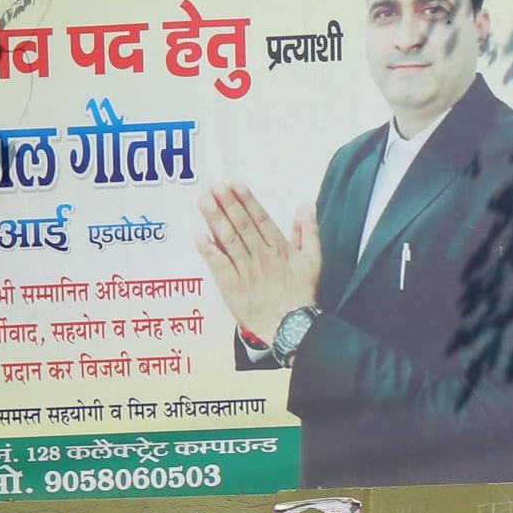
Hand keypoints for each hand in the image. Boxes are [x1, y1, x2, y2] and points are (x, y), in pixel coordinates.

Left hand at [197, 183, 319, 341]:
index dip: (247, 201)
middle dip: (227, 204)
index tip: (234, 184)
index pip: (261, 219)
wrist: (292, 328)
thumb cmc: (302, 294)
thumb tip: (306, 207)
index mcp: (280, 250)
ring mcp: (245, 271)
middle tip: (214, 186)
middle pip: (242, 226)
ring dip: (215, 219)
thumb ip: (309, 232)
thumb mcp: (314, 261)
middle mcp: (262, 257)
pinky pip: (219, 265)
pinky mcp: (232, 287)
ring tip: (203, 200)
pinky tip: (198, 235)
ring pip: (228, 241)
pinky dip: (209, 250)